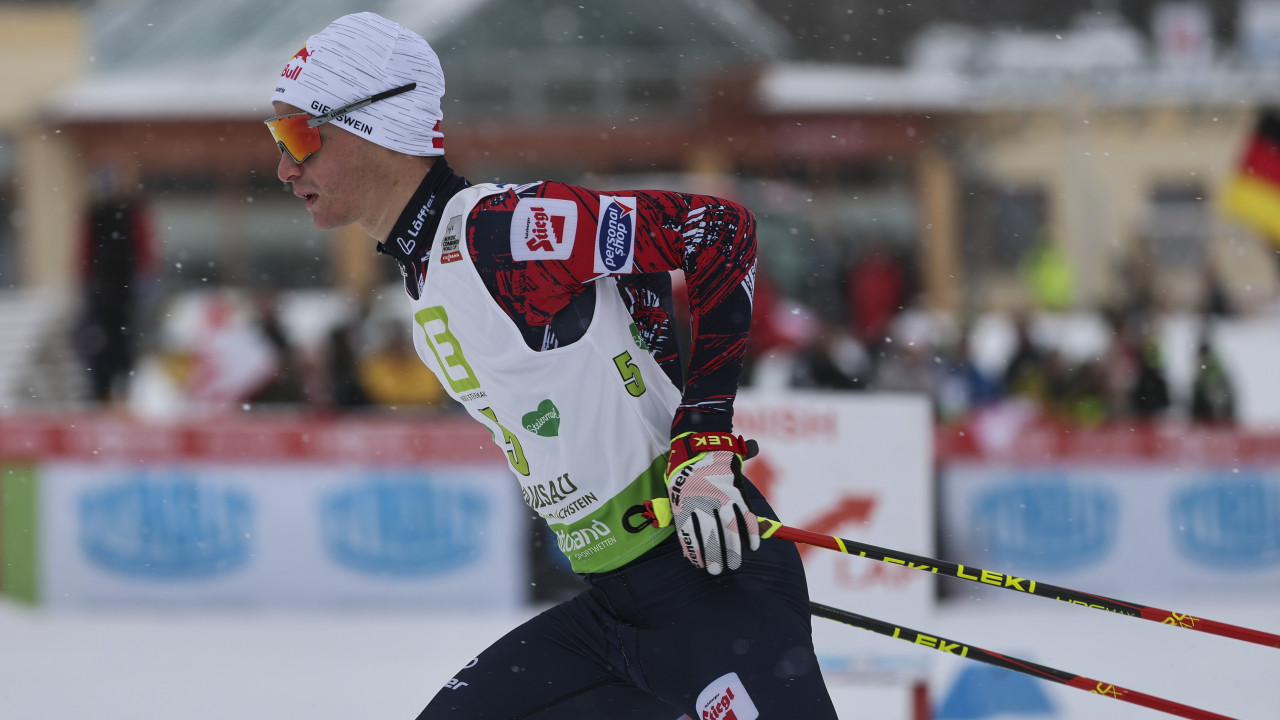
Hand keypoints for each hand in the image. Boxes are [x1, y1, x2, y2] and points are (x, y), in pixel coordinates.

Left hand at [664, 432, 759, 574]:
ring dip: (734, 550)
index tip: (700, 565)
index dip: (696, 553)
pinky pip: (747, 516)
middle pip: (711, 537)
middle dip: (715, 557)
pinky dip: (752, 532)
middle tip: (718, 570)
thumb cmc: (685, 468)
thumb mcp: (674, 490)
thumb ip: (680, 513)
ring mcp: (722, 498)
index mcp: (684, 504)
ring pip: (731, 531)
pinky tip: (753, 545)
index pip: (690, 536)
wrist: (703, 441)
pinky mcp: (737, 492)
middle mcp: (703, 503)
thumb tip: (687, 537)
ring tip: (734, 563)